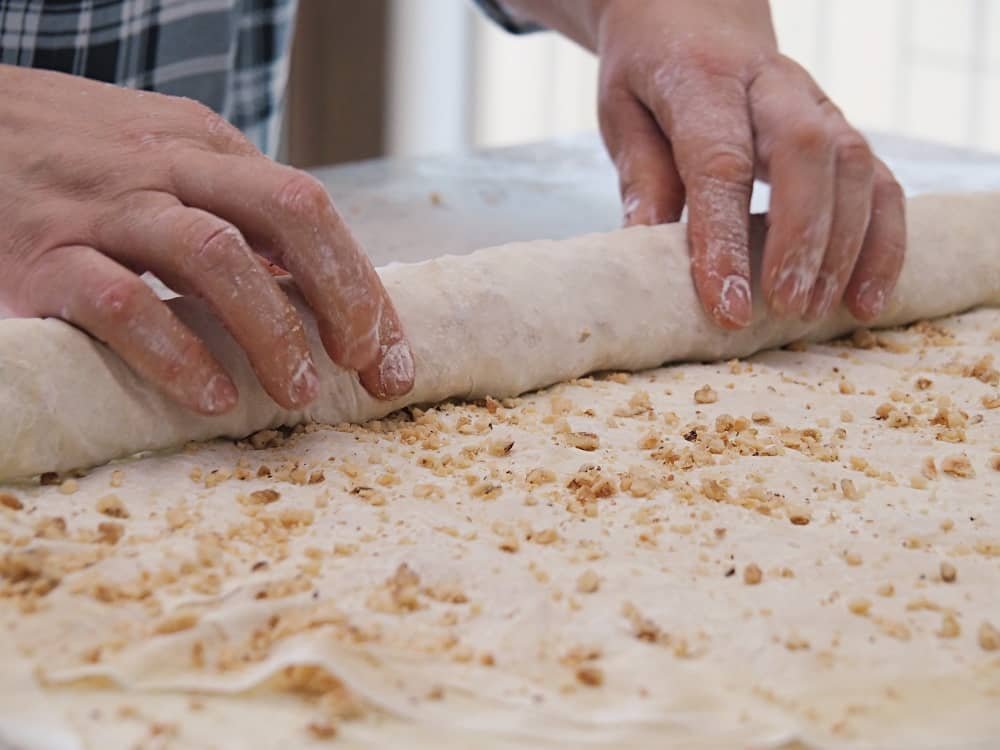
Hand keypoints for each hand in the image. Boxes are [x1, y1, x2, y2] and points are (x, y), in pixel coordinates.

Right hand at [0, 65, 413, 414]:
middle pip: (284, 213)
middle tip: (357, 367)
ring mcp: (104, 209)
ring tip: (295, 392)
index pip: (309, 209)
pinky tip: (210, 395)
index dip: (361, 286)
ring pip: (211, 256)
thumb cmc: (82, 159)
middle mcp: (164, 169)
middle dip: (340, 296)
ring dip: (267, 330)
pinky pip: (117, 303)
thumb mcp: (168, 159)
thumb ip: (236, 211)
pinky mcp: (41, 259)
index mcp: (207, 149)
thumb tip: (316, 292)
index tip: (388, 356)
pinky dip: (173, 352)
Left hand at [505, 0, 905, 326]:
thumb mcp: (624, 112)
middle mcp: (773, 84)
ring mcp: (818, 103)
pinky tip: (865, 297)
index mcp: (704, 79)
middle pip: (806, 154)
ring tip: (819, 314)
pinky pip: (881, 181)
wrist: (697, 16)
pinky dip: (882, 241)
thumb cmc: (653, 73)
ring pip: (855, 165)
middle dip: (800, 239)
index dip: (725, 238)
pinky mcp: (843, 130)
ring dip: (845, 248)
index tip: (726, 303)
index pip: (720, 161)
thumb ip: (641, 174)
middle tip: (784, 307)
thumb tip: (645, 246)